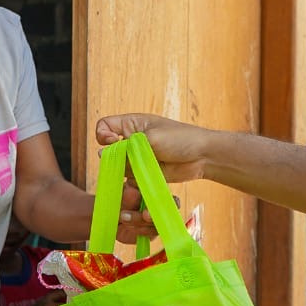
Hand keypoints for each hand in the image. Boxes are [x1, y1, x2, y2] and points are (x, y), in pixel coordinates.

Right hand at [95, 113, 211, 182]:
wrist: (203, 156)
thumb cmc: (180, 139)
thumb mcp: (151, 138)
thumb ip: (126, 147)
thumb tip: (102, 155)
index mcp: (132, 124)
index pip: (104, 126)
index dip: (103, 135)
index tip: (113, 141)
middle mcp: (131, 140)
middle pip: (109, 150)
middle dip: (116, 157)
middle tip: (132, 159)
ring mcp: (137, 157)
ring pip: (119, 167)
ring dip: (128, 170)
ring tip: (145, 168)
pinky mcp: (144, 172)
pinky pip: (130, 179)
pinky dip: (135, 181)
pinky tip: (149, 177)